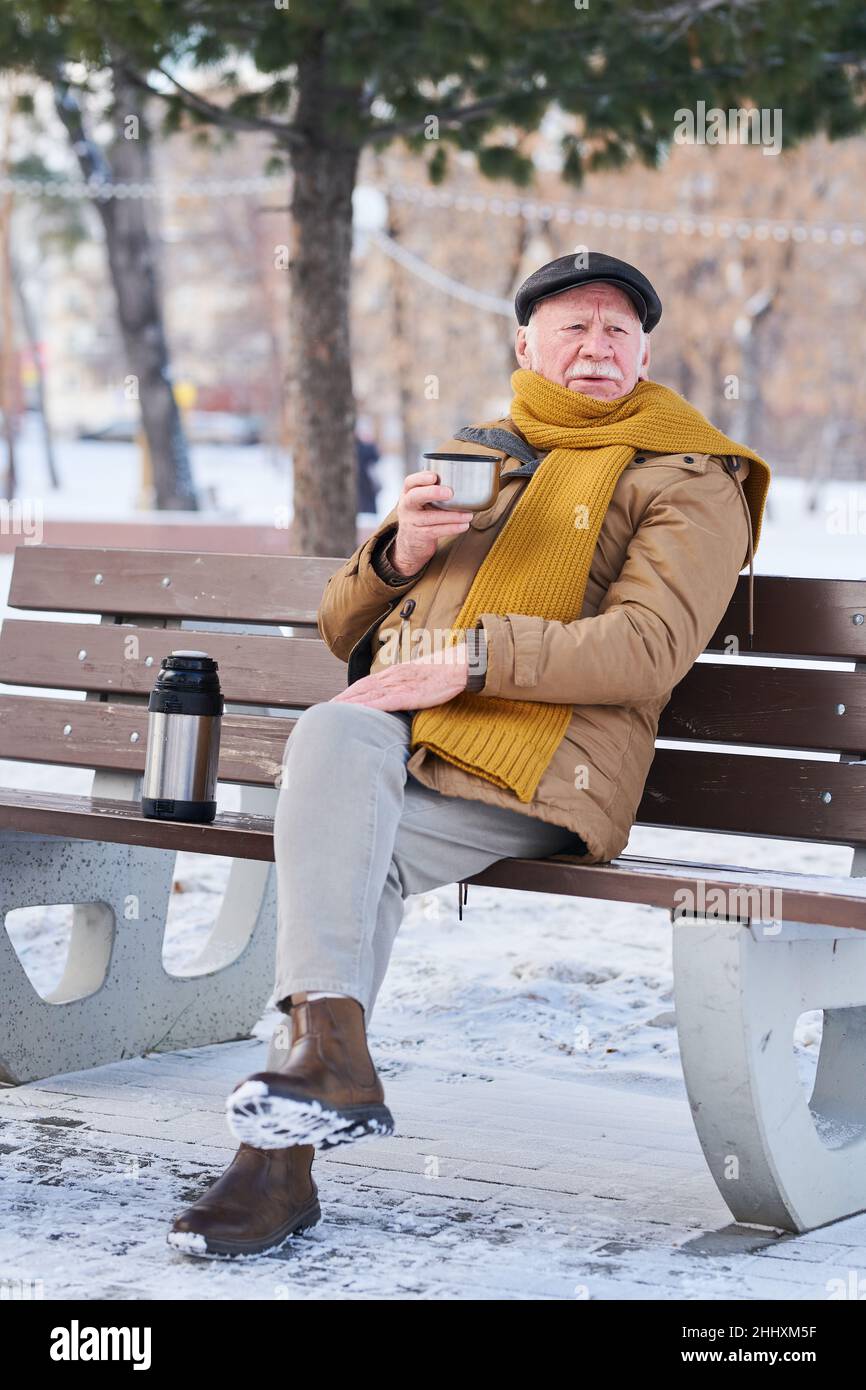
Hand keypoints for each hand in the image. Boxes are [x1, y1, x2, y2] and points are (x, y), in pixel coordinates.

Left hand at [330, 644, 469, 710]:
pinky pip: (385, 701)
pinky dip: (369, 707)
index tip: (335, 702)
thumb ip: (406, 687)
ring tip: (333, 712)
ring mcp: (400, 685)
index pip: (365, 684)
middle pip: (361, 689)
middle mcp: (393, 677)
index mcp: (395, 673)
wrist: (461, 665)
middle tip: (324, 710)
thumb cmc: (444, 673)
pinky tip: (358, 712)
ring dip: (349, 703)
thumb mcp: (419, 678)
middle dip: (342, 700)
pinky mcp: (409, 694)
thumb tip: (396, 699)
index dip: (348, 693)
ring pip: (368, 694)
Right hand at [389, 470, 473, 575]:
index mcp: (408, 493)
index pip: (410, 482)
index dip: (421, 478)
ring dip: (452, 516)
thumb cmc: (421, 515)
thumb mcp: (422, 501)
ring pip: (430, 517)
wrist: (411, 542)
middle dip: (432, 493)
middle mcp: (407, 506)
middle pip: (415, 497)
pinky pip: (436, 531)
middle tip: (449, 492)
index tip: (434, 476)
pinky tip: (463, 525)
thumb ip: (434, 490)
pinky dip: (452, 528)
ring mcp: (411, 521)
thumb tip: (462, 481)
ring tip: (468, 515)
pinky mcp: (419, 535)